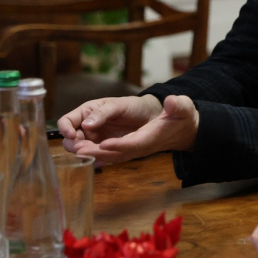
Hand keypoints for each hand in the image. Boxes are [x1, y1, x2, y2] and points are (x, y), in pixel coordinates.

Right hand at [59, 95, 161, 149]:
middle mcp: (87, 128)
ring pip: (81, 150)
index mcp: (86, 113)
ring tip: (91, 154)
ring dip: (83, 154)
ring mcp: (95, 140)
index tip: (72, 135)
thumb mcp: (117, 105)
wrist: (149, 116)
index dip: (65, 129)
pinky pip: (95, 157)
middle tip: (82, 148)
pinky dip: (95, 159)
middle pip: (70, 140)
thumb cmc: (132, 106)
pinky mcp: (104, 150)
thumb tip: (86, 125)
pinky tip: (99, 161)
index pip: (66, 122)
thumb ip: (102, 113)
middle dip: (73, 145)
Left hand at [63, 95, 199, 164]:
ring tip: (73, 148)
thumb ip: (178, 106)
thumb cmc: (182, 118)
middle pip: (115, 153)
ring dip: (91, 153)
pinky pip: (108, 153)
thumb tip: (172, 101)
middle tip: (77, 148)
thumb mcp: (183, 108)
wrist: (182, 130)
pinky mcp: (128, 148)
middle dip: (96, 152)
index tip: (103, 143)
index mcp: (152, 138)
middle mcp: (139, 147)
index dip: (118, 145)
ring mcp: (132, 149)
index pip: (133, 144)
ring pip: (108, 155)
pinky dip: (94, 152)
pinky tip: (80, 149)